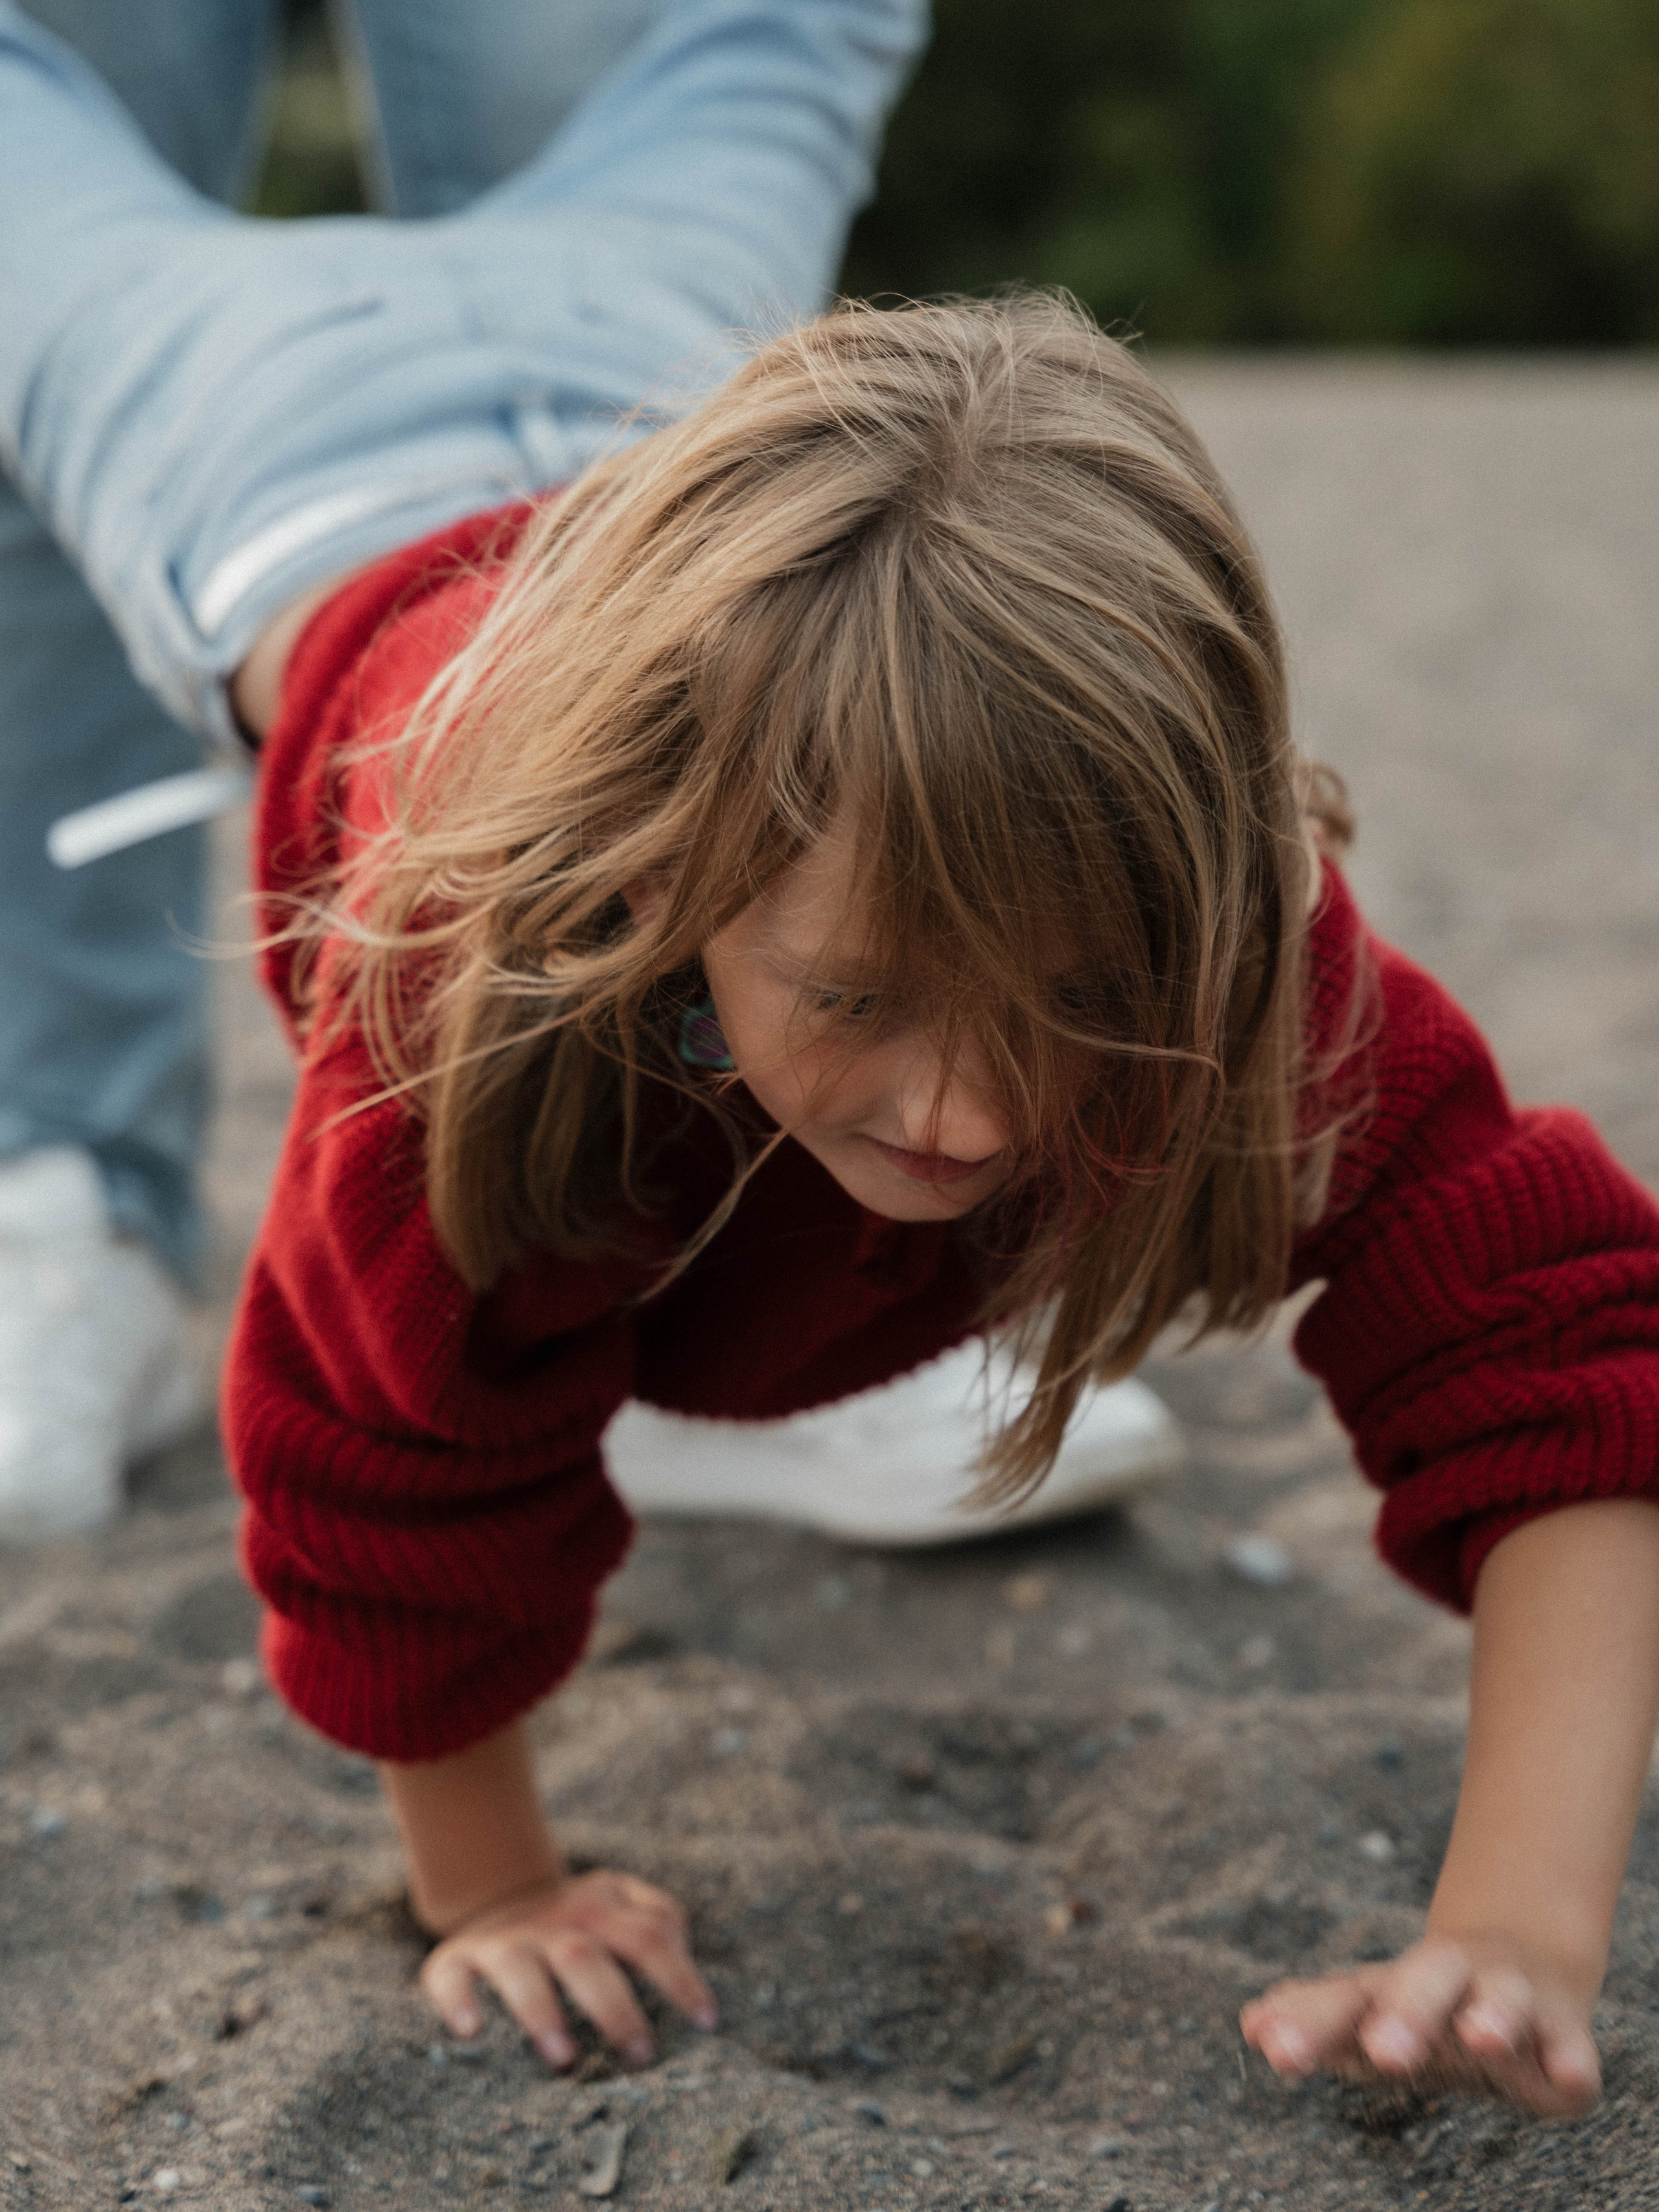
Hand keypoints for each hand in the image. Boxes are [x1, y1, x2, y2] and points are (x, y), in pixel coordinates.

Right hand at [420, 1866, 716, 2069]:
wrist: (499, 1896)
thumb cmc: (582, 1926)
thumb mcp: (622, 1910)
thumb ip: (662, 1930)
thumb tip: (698, 1991)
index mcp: (603, 1907)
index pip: (650, 1936)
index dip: (681, 1978)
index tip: (707, 2024)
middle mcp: (554, 1921)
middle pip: (587, 1956)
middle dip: (615, 2006)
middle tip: (640, 2056)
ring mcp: (504, 1940)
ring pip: (522, 1968)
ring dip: (543, 2011)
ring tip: (563, 2060)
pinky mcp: (454, 1960)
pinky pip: (451, 1978)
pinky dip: (460, 2002)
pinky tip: (472, 2033)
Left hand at [1240, 1933, 1600, 2117]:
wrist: (1518, 1966)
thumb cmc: (1426, 2005)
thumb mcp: (1372, 2012)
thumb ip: (1317, 2020)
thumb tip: (1251, 2026)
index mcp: (1391, 1986)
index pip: (1345, 1997)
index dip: (1309, 2020)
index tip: (1268, 2042)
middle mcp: (1449, 1982)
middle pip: (1427, 1978)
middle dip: (1406, 2011)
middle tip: (1383, 2051)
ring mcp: (1509, 2000)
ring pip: (1502, 1997)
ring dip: (1492, 2013)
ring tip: (1480, 2035)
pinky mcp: (1564, 2034)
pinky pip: (1571, 2049)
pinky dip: (1569, 2061)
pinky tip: (1565, 2075)